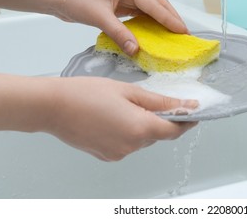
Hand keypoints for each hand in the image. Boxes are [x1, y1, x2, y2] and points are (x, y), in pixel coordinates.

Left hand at [0, 0, 188, 55]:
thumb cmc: (75, 0)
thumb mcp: (100, 18)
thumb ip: (120, 34)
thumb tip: (136, 50)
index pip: (154, 4)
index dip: (170, 19)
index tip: (183, 31)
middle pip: (158, 3)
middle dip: (172, 18)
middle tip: (184, 34)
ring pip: (151, 8)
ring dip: (163, 20)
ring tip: (175, 34)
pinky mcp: (122, 4)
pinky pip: (142, 14)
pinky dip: (151, 23)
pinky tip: (156, 33)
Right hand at [0, 74, 197, 160]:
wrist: (53, 107)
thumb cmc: (87, 94)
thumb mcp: (128, 91)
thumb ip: (159, 101)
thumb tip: (184, 105)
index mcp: (140, 128)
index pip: (175, 130)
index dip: (186, 122)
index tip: (193, 113)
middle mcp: (132, 146)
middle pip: (158, 134)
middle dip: (162, 120)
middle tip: (157, 102)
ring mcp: (119, 153)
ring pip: (143, 140)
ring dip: (144, 126)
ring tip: (129, 107)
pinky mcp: (107, 156)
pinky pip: (128, 145)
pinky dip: (130, 133)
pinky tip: (117, 118)